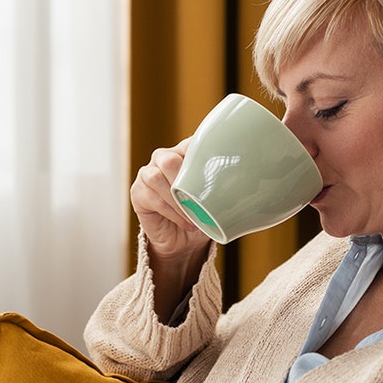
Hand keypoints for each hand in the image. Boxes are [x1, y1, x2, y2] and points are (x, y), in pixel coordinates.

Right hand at [130, 138, 210, 260]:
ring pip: (156, 178)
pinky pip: (153, 199)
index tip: (219, 167)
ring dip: (177, 200)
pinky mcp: (137, 192)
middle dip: (184, 179)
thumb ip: (222, 183)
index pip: (190, 144)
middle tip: (201, 198)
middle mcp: (162, 158)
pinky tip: (187, 222)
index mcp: (183, 152)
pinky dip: (173, 212)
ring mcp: (147, 174)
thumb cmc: (199, 213)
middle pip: (168, 159)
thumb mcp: (214, 196)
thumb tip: (244, 182)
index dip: (202, 153)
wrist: (181, 239)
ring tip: (194, 215)